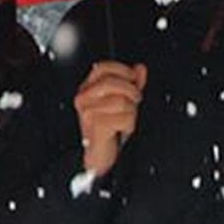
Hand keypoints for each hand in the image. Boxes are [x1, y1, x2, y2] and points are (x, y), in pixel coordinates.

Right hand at [74, 61, 147, 176]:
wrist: (98, 155)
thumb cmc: (108, 128)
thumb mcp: (121, 101)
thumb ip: (131, 83)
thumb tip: (140, 68)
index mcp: (87, 89)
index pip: (102, 68)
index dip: (121, 70)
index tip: (133, 78)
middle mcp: (83, 98)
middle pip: (112, 83)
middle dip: (131, 91)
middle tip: (135, 101)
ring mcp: (88, 112)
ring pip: (121, 101)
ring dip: (131, 112)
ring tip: (126, 119)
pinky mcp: (96, 125)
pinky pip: (124, 118)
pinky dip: (130, 125)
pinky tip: (122, 130)